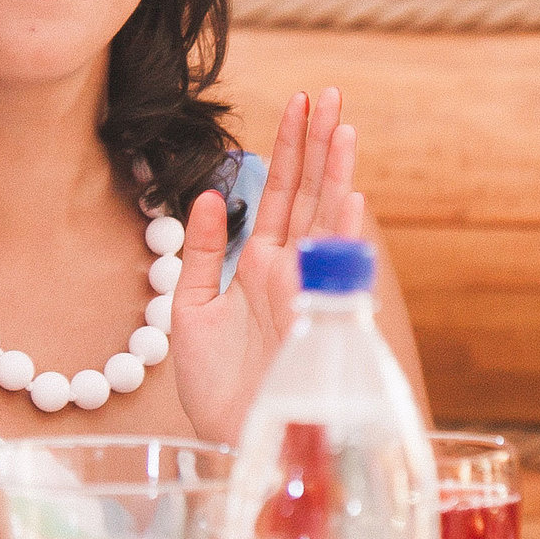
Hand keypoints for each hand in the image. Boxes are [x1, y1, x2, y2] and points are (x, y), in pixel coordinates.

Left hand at [170, 89, 365, 447]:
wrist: (233, 446)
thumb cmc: (217, 392)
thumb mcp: (191, 313)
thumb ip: (202, 253)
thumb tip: (210, 197)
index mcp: (261, 268)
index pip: (281, 195)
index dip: (289, 149)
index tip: (299, 103)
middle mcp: (291, 274)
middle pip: (309, 196)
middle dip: (317, 145)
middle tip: (329, 92)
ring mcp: (307, 296)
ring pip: (326, 222)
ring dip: (335, 174)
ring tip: (342, 125)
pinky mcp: (316, 325)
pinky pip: (333, 272)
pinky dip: (342, 235)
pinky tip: (348, 197)